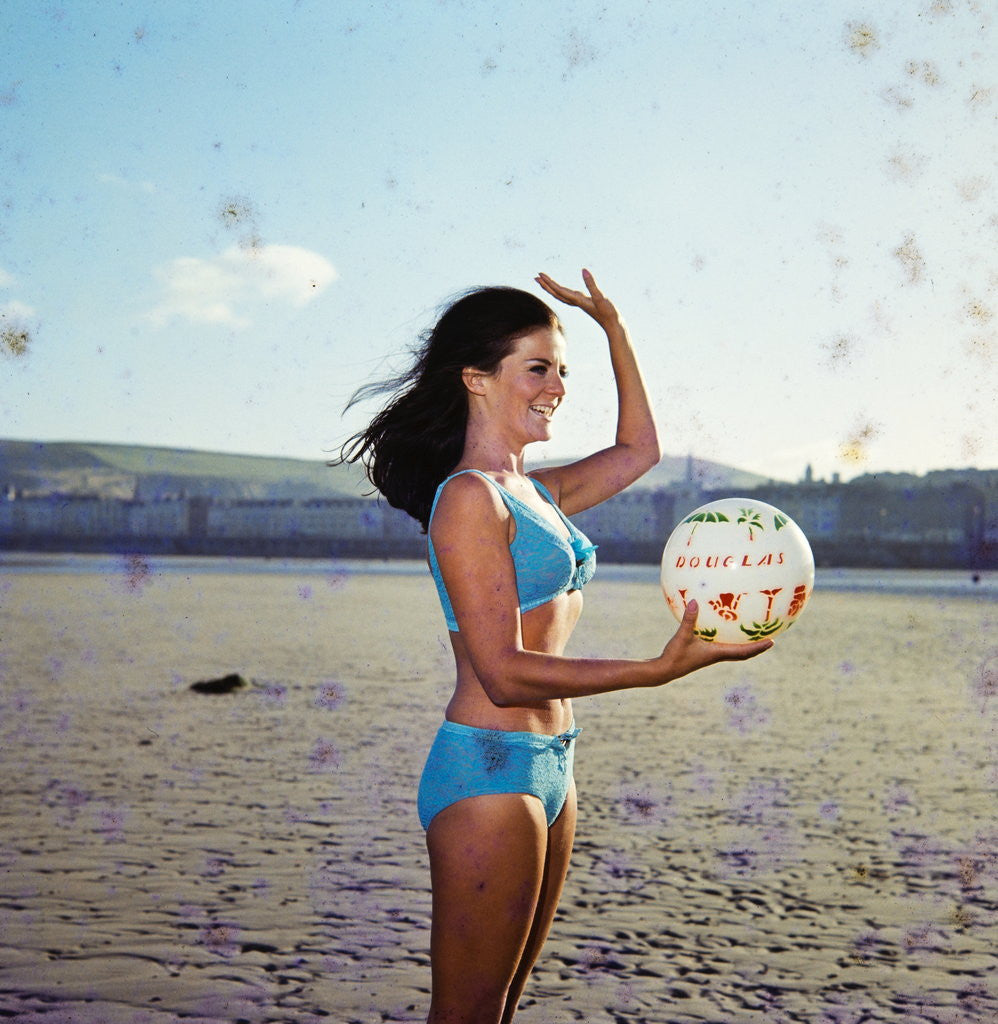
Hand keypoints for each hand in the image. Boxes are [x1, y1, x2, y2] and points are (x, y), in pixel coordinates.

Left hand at [536, 268, 622, 332]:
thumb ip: (592, 285)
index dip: (549, 282)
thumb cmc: (608, 313)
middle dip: (546, 285)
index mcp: (578, 300)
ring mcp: (580, 303)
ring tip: (544, 282)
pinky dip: (561, 291)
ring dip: (552, 288)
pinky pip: (568, 296)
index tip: (540, 275)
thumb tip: (583, 271)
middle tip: (536, 277)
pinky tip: (562, 289)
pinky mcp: (584, 303)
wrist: (613, 326)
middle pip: (556, 293)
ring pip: (561, 295)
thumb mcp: (601, 297)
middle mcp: (576, 302)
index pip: (559, 290)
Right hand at [656, 601, 772, 684]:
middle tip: (769, 640)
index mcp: (717, 654)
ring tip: (753, 636)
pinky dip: (730, 641)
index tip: (772, 642)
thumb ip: (689, 618)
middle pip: (743, 653)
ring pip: (734, 652)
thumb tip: (695, 601)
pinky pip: (723, 647)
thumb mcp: (682, 635)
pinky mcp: (704, 655)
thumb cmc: (675, 655)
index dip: (758, 647)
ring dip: (745, 646)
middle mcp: (717, 656)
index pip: (743, 652)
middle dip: (756, 648)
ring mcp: (711, 656)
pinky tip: (725, 631)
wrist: (665, 670)